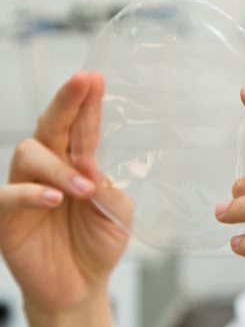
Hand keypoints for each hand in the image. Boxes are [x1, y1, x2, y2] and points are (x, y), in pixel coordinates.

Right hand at [0, 71, 128, 325]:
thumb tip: (89, 163)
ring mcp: (27, 189)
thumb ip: (106, 186)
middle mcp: (50, 169)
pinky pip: (9, 195)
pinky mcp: (7, 217)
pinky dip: (31, 193)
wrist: (82, 285)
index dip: (87, 102)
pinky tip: (54, 199)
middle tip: (82, 81)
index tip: (95, 76)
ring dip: (59, 167)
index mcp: (78, 163)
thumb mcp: (115, 212)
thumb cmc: (99, 243)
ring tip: (84, 188)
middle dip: (67, 101)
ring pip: (30, 154)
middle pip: (51, 125)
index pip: (81, 126)